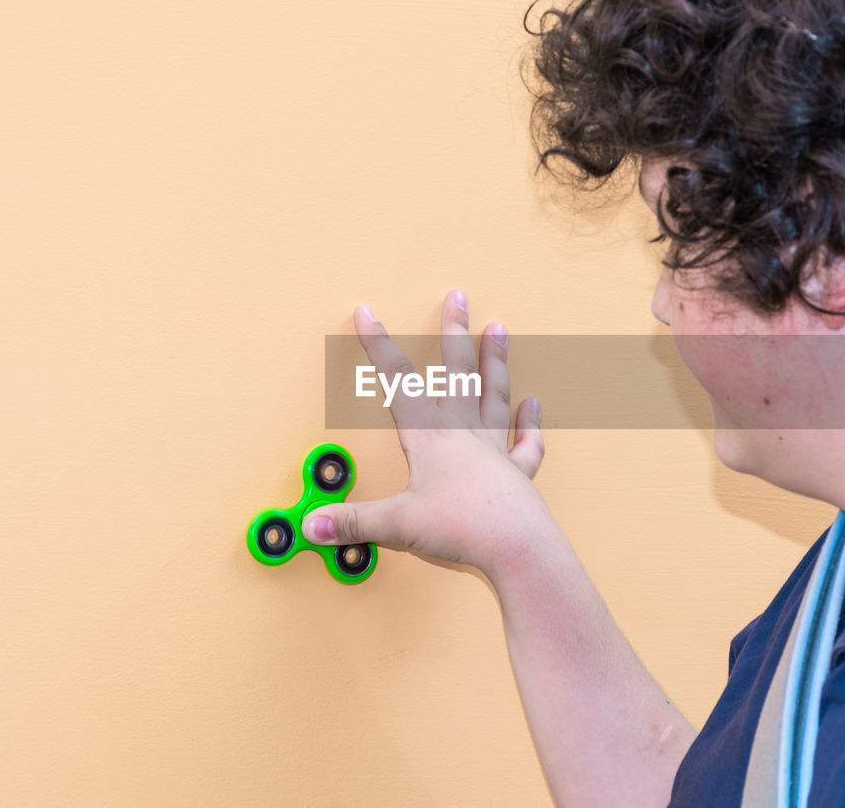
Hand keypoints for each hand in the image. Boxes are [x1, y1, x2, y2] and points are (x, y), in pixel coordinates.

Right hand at [303, 290, 550, 582]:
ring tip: (499, 328)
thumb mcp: (397, 525)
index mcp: (430, 437)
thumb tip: (312, 525)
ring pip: (494, 394)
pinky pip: (525, 443)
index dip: (378, 346)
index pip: (397, 383)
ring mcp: (494, 450)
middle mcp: (464, 434)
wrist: (518, 547)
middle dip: (454, 331)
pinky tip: (533, 405)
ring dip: (495, 360)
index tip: (368, 313)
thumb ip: (353, 522)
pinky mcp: (517, 474)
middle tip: (459, 297)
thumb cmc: (462, 529)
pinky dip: (529, 424)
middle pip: (458, 372)